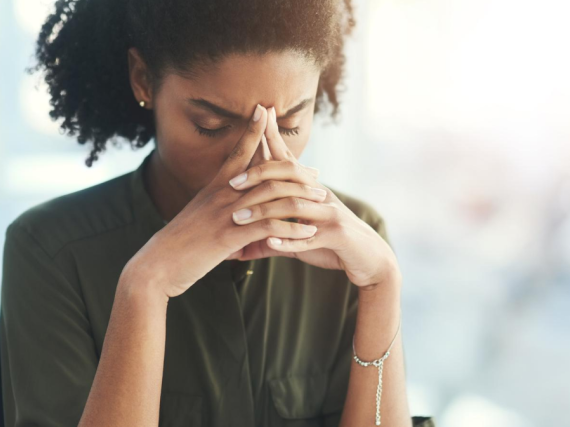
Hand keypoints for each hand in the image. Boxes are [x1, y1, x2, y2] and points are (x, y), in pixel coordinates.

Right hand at [122, 104, 324, 298]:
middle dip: (294, 169)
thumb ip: (216, 203)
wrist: (157, 264)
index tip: (265, 110)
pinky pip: (270, 228)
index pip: (237, 151)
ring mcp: (227, 214)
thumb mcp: (198, 214)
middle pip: (265, 172)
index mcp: (215, 187)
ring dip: (301, 198)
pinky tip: (309, 232)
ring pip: (273, 198)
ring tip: (322, 200)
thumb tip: (230, 199)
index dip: (251, 129)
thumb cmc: (180, 241)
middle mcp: (223, 194)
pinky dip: (293, 229)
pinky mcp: (230, 237)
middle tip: (316, 172)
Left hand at [227, 106, 400, 289]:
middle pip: (290, 175)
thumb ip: (272, 238)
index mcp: (312, 190)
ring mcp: (330, 215)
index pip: (288, 160)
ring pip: (294, 206)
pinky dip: (289, 241)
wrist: (370, 258)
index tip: (259, 114)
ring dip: (265, 212)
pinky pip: (310, 238)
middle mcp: (321, 196)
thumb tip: (241, 248)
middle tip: (233, 183)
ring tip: (240, 219)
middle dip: (259, 175)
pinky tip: (271, 242)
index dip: (274, 138)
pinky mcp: (337, 236)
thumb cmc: (332, 244)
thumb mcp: (300, 237)